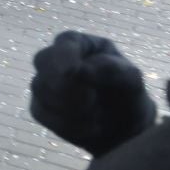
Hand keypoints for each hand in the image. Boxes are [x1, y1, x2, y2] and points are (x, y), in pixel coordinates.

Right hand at [29, 31, 154, 155]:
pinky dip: (65, 123)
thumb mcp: (129, 78)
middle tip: (91, 100)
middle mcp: (58, 59)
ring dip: (68, 105)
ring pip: (40, 87)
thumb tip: (76, 70)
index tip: (72, 71)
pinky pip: (40, 111)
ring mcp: (45, 82)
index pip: (66, 41)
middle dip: (63, 82)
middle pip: (43, 59)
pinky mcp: (40, 106)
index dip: (65, 55)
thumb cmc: (128, 94)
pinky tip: (87, 126)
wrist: (123, 128)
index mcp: (81, 44)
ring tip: (96, 114)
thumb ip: (107, 69)